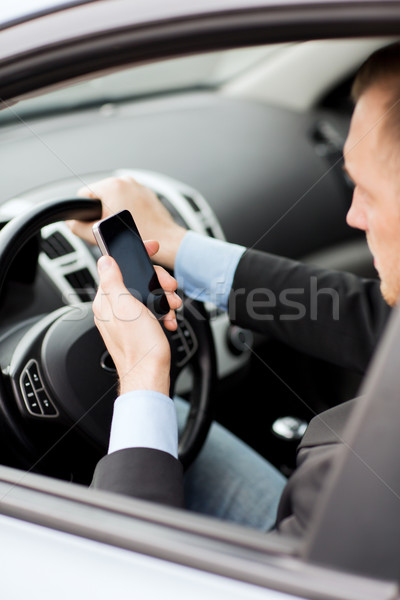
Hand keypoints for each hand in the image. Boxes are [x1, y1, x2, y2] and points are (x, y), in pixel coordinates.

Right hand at [68, 176, 186, 268]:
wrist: (166, 241)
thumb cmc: (140, 237)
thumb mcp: (100, 235)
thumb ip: (78, 227)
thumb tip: (70, 222)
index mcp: (112, 186)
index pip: (84, 194)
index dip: (85, 211)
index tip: (94, 222)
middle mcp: (125, 181)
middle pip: (100, 195)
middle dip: (101, 210)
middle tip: (110, 226)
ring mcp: (138, 185)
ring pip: (115, 197)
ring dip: (114, 209)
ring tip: (123, 225)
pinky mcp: (147, 193)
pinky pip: (129, 198)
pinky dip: (128, 208)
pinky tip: (134, 221)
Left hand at [93, 242, 181, 396]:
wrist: (150, 374)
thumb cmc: (138, 346)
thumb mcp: (125, 306)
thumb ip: (112, 280)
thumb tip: (104, 260)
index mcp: (106, 300)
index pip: (116, 266)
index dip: (136, 254)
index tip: (151, 247)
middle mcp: (113, 308)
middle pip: (136, 279)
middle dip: (157, 281)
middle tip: (169, 288)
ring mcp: (126, 319)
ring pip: (147, 295)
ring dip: (163, 298)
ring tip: (171, 307)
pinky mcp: (139, 327)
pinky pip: (152, 311)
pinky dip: (163, 312)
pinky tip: (168, 320)